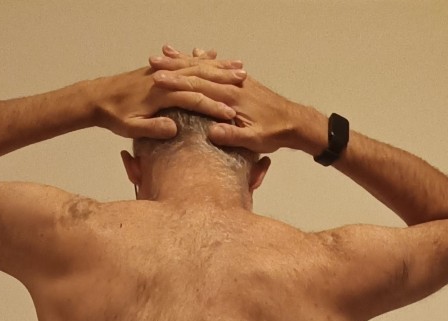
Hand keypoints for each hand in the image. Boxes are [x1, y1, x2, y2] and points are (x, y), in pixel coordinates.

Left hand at [97, 45, 247, 140]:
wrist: (97, 96)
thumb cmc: (114, 116)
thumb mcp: (131, 128)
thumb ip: (154, 128)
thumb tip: (174, 128)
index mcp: (161, 95)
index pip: (193, 99)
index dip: (212, 108)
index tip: (230, 114)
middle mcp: (164, 80)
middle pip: (199, 77)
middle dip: (223, 79)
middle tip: (245, 80)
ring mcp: (162, 72)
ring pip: (195, 67)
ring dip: (217, 66)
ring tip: (238, 66)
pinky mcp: (159, 71)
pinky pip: (185, 63)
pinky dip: (201, 61)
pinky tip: (212, 57)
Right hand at [151, 46, 306, 153]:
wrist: (294, 122)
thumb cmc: (273, 134)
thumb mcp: (254, 140)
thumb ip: (232, 135)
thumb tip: (211, 132)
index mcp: (231, 99)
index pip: (198, 88)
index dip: (176, 83)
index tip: (156, 80)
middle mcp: (232, 85)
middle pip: (198, 73)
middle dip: (174, 67)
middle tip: (153, 62)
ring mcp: (236, 81)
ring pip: (206, 67)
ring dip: (185, 60)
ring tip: (166, 52)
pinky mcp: (240, 82)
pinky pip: (217, 69)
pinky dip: (203, 61)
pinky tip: (195, 54)